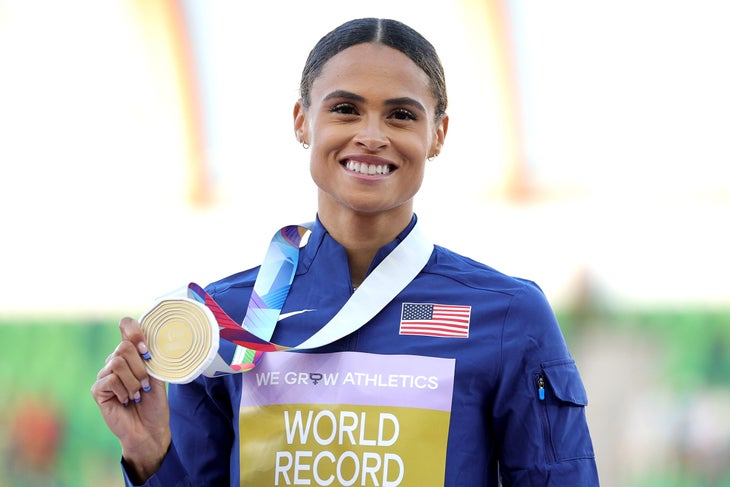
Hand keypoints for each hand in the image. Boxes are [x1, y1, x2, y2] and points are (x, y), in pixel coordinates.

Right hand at [91, 317, 170, 482]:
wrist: (150, 429)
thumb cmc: (154, 403)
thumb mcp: (158, 375)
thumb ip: (151, 356)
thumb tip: (147, 337)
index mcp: (132, 353)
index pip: (126, 326)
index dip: (135, 331)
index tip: (146, 349)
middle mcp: (116, 360)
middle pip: (124, 347)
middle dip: (140, 367)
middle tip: (145, 384)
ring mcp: (105, 375)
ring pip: (117, 363)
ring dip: (134, 381)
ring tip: (137, 394)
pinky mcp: (97, 390)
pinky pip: (110, 380)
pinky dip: (124, 391)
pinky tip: (127, 400)